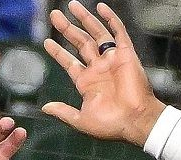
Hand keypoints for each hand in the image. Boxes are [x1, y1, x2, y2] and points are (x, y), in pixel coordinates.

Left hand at [41, 1, 165, 146]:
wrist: (135, 121)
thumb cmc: (110, 125)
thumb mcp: (80, 120)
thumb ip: (63, 112)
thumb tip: (44, 108)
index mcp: (87, 82)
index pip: (69, 62)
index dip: (58, 51)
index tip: (46, 41)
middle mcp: (98, 68)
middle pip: (80, 42)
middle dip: (66, 28)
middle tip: (54, 15)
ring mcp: (111, 60)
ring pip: (95, 33)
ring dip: (84, 19)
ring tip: (71, 5)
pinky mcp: (126, 54)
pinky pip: (118, 32)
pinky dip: (110, 19)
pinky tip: (100, 8)